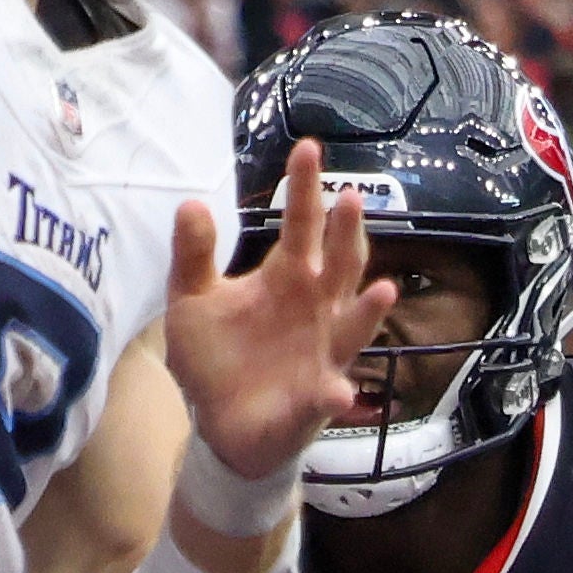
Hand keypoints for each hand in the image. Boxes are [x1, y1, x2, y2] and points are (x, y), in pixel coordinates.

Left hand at [158, 182, 387, 505]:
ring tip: (381, 289)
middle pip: (340, 264)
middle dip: (345, 235)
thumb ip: (194, 255)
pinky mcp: (315, 396)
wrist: (220, 423)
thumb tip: (192, 202)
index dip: (305, 189)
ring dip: (369, 310)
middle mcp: (316, 306)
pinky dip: (335, 391)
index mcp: (288, 277)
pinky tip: (338, 391)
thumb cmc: (217, 356)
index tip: (309, 149)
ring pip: (354, 324)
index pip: (301, 225)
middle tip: (348, 198)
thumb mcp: (191, 299)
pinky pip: (329, 392)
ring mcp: (323, 350)